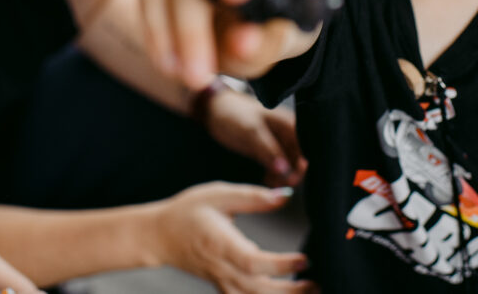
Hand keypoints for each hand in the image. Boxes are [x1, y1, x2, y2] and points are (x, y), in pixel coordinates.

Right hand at [141, 0, 342, 88]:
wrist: (227, 37)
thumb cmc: (262, 32)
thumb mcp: (277, 45)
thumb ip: (268, 43)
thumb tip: (243, 41)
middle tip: (236, 0)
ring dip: (187, 29)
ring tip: (196, 76)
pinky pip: (151, 1)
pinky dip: (158, 36)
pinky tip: (171, 67)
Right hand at [151, 182, 316, 292]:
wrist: (159, 236)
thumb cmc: (187, 212)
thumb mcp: (218, 194)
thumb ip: (253, 196)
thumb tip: (285, 196)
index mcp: (221, 244)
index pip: (253, 263)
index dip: (280, 265)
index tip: (305, 259)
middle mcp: (222, 268)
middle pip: (259, 289)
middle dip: (291, 291)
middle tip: (318, 283)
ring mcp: (222, 281)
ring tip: (311, 290)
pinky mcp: (224, 286)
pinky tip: (288, 293)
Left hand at [204, 87, 306, 186]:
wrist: (213, 109)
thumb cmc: (233, 114)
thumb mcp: (250, 132)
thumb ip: (269, 150)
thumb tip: (285, 170)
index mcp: (290, 124)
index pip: (307, 149)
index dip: (303, 166)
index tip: (291, 180)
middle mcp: (289, 132)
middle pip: (301, 159)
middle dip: (293, 174)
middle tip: (278, 184)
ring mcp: (279, 141)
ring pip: (290, 164)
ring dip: (284, 176)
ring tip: (271, 183)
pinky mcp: (268, 149)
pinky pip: (279, 165)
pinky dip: (276, 174)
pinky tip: (267, 180)